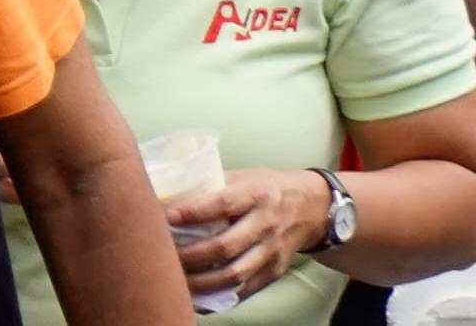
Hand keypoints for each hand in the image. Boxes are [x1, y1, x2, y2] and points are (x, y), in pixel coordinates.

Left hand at [165, 169, 329, 301]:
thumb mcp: (245, 177)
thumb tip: (168, 193)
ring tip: (177, 282)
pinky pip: (245, 290)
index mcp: (257, 193)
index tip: (167, 217)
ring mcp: (272, 250)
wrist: (311, 207)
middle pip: (225, 246)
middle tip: (164, 257)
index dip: (194, 212)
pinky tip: (197, 298)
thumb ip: (212, 186)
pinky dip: (220, 298)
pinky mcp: (275, 271)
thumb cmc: (266, 188)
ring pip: (234, 274)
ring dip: (201, 283)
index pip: (224, 204)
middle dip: (190, 256)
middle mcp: (267, 223)